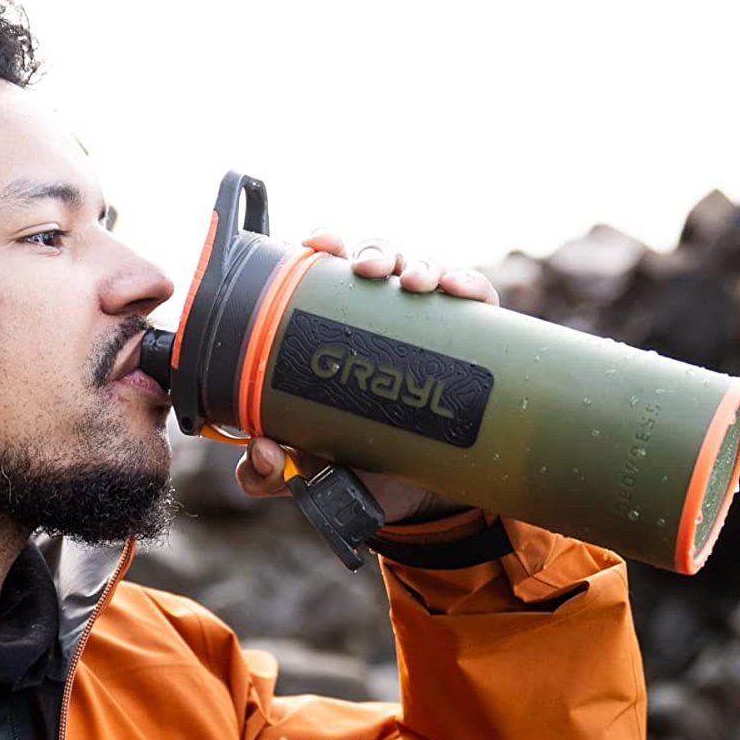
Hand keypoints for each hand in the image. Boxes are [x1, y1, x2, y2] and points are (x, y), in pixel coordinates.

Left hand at [233, 232, 500, 523]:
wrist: (420, 494)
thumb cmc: (356, 465)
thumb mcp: (306, 471)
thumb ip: (267, 472)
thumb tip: (264, 452)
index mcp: (337, 327)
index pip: (328, 272)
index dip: (325, 247)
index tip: (317, 245)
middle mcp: (383, 317)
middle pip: (378, 260)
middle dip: (373, 251)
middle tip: (366, 269)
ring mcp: (430, 326)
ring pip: (423, 271)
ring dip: (418, 264)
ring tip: (414, 283)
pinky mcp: (474, 344)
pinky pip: (475, 302)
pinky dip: (469, 285)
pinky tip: (458, 290)